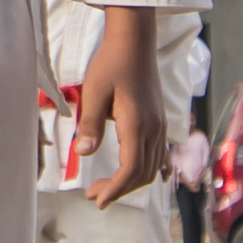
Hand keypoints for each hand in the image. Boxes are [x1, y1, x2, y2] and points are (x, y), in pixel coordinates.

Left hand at [80, 15, 166, 207]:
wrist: (135, 42)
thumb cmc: (112, 64)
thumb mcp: (94, 92)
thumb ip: (90, 125)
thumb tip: (83, 153)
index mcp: (138, 125)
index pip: (130, 170)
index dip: (115, 189)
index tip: (97, 200)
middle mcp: (154, 130)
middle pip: (142, 174)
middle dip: (118, 190)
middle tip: (93, 194)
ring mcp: (160, 126)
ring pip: (152, 168)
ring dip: (129, 182)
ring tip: (104, 185)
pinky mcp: (159, 122)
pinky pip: (159, 156)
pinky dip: (146, 171)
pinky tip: (133, 175)